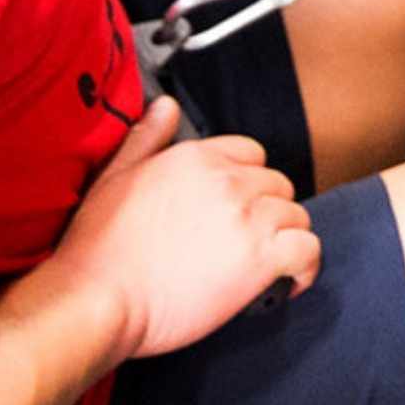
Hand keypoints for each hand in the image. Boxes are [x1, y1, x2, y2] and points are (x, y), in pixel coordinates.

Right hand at [51, 96, 320, 359]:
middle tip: (250, 244)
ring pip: (297, 216)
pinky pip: (308, 250)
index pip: (252, 154)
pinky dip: (305, 267)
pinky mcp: (260, 258)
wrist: (97, 298)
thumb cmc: (98, 248)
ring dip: (286, 239)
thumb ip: (146, 138)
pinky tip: (289, 282)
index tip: (238, 211)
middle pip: (278, 185)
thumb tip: (166, 106)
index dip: (248, 183)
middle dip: (269, 212)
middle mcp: (228, 179)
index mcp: (196, 157)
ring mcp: (247, 217)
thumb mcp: (114, 176)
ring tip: (267, 265)